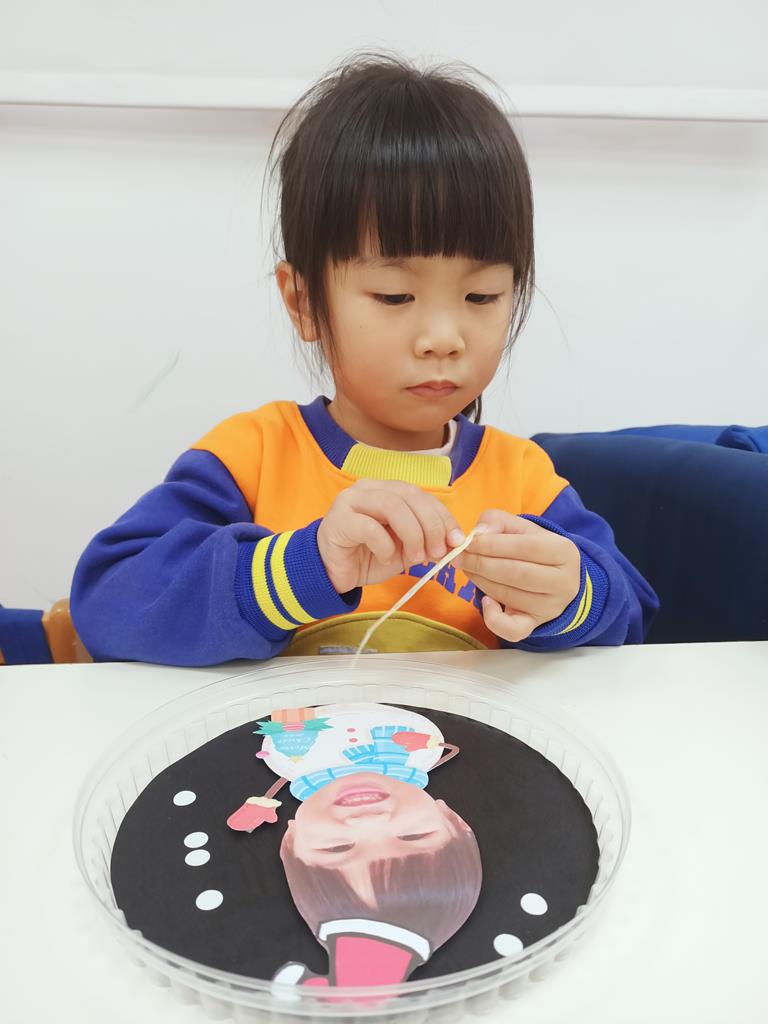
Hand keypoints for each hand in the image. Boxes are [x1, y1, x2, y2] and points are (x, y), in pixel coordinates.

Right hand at [317, 479, 464, 592]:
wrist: (333, 572)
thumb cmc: (369, 556)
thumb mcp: (405, 549)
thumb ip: (426, 540)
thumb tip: (454, 542)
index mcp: (387, 490)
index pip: (422, 495)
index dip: (443, 516)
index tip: (457, 541)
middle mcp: (369, 488)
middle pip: (410, 496)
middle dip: (431, 526)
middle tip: (438, 553)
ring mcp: (351, 500)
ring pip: (392, 506)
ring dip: (413, 534)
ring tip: (417, 558)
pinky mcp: (339, 520)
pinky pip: (370, 528)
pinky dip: (385, 546)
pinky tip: (387, 558)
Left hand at [453, 509, 580, 642]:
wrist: (555, 579)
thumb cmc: (534, 550)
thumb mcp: (522, 528)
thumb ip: (498, 521)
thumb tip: (479, 532)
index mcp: (564, 551)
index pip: (525, 547)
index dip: (492, 545)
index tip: (468, 542)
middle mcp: (563, 582)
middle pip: (516, 573)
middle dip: (481, 563)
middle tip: (459, 557)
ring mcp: (550, 607)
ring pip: (510, 596)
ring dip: (481, 581)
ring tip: (466, 569)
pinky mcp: (536, 624)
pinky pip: (513, 630)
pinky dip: (494, 619)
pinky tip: (485, 602)